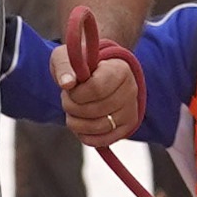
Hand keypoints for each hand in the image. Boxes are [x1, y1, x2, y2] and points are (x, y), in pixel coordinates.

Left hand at [55, 4, 144, 141]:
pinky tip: (78, 125)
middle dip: (72, 107)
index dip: (76, 93)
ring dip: (76, 122)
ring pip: (99, 127)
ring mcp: (131, 110)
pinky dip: (85, 136)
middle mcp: (130, 90)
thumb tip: (67, 83)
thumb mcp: (67, 56)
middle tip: (67, 98)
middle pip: (95, 110)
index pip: (96, 88)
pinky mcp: (127, 127)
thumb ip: (65, 66)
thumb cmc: (81, 64)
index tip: (69, 88)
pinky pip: (104, 140)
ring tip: (72, 110)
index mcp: (119, 69)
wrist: (98, 73)